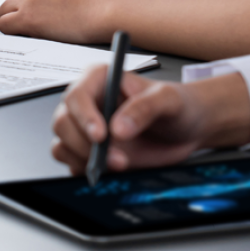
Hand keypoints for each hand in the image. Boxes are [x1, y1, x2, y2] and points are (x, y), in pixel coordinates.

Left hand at [0, 0, 116, 42]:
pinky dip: (11, 30)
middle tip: (37, 21)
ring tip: (31, 29)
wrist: (110, 10)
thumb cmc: (106, 0)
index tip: (40, 8)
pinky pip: (3, 24)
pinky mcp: (26, 16)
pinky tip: (23, 34)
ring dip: (15, 18)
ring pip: (5, 8)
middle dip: (22, 7)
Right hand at [51, 67, 249, 174]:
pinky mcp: (88, 151)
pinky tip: (110, 170)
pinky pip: (72, 163)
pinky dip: (85, 170)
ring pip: (62, 144)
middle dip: (86, 144)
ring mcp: (84, 128)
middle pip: (63, 122)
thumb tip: (119, 128)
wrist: (186, 128)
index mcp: (99, 80)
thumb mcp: (168, 99)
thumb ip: (145, 108)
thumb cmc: (176, 104)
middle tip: (117, 158)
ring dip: (85, 159)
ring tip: (119, 164)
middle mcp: (87, 103)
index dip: (84, 116)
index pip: (77, 95)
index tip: (101, 136)